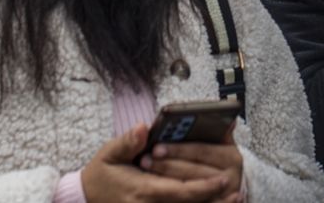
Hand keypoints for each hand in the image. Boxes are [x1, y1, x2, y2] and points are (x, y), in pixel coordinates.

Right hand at [81, 123, 231, 202]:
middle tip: (237, 191)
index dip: (203, 187)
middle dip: (213, 200)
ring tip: (235, 200)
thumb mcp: (109, 153)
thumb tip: (144, 128)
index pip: (179, 191)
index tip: (222, 179)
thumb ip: (128, 142)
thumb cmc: (102, 173)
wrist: (86, 198)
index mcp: (142, 189)